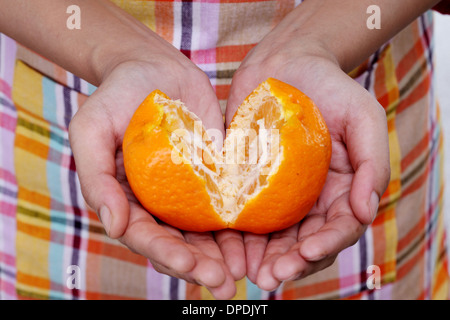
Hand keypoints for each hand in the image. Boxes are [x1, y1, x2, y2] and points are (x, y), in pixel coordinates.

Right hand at [69, 47, 243, 298]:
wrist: (153, 67)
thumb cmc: (115, 96)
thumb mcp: (91, 131)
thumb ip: (97, 178)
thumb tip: (113, 226)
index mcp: (126, 199)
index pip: (145, 236)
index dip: (166, 253)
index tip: (189, 265)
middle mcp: (158, 202)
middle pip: (178, 242)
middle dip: (199, 265)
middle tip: (224, 282)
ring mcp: (188, 190)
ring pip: (204, 232)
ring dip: (223, 255)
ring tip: (243, 272)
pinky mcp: (213, 174)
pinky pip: (226, 202)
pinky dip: (239, 223)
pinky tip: (255, 239)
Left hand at [226, 26, 389, 289]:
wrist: (285, 64)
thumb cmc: (329, 87)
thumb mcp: (364, 118)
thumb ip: (373, 164)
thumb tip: (367, 212)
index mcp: (343, 189)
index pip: (340, 228)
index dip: (327, 244)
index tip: (306, 252)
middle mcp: (312, 199)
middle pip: (305, 241)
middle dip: (291, 262)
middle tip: (270, 276)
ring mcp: (280, 194)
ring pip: (276, 237)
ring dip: (264, 258)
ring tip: (249, 272)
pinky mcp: (250, 183)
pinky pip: (246, 214)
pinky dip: (240, 235)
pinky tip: (229, 249)